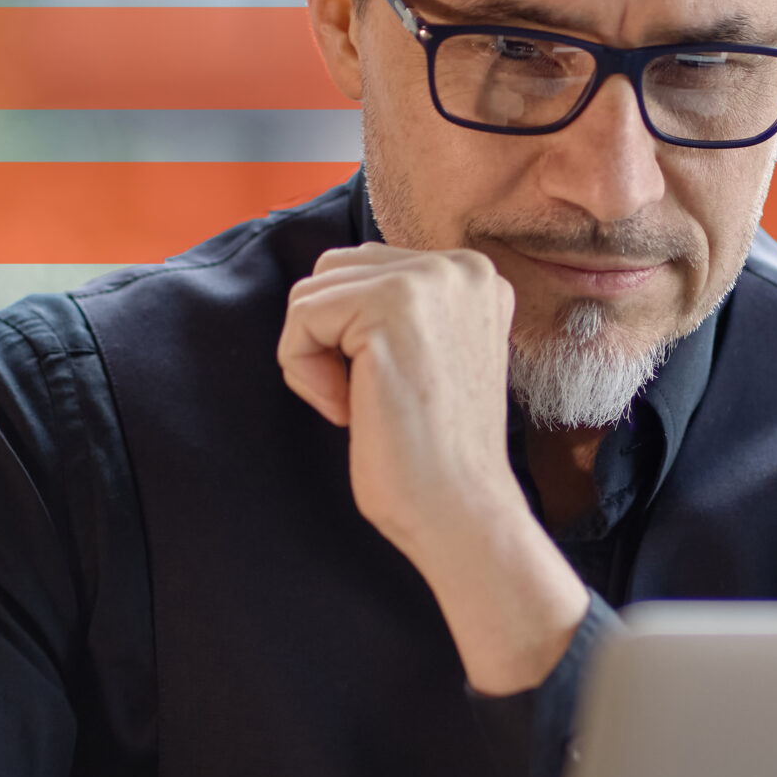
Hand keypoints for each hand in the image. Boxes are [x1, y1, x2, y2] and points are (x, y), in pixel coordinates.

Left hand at [278, 244, 587, 691]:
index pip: (367, 268)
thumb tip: (331, 287)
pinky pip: (302, 318)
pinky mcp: (391, 309)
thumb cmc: (436, 451)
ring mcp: (429, 281)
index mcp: (474, 275)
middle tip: (365, 400)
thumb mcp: (431, 353)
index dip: (351, 335)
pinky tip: (345, 411)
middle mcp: (460, 266)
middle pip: (333, 270)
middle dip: (328, 339)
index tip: (388, 390)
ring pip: (311, 293)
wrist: (461, 510)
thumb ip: (398, 308)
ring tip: (358, 406)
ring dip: (315, 357)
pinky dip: (303, 372)